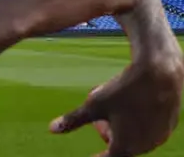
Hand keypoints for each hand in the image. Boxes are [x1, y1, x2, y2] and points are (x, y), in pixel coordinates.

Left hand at [51, 52, 183, 155]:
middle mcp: (145, 147)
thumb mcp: (93, 105)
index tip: (92, 156)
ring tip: (114, 107)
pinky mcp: (168, 125)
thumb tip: (52, 129)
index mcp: (126, 148)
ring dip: (121, 126)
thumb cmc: (124, 91)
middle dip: (107, 132)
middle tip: (98, 118)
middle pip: (120, 145)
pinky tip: (132, 103)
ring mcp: (159, 137)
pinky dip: (136, 120)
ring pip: (134, 136)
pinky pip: (147, 128)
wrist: (159, 73)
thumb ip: (73, 120)